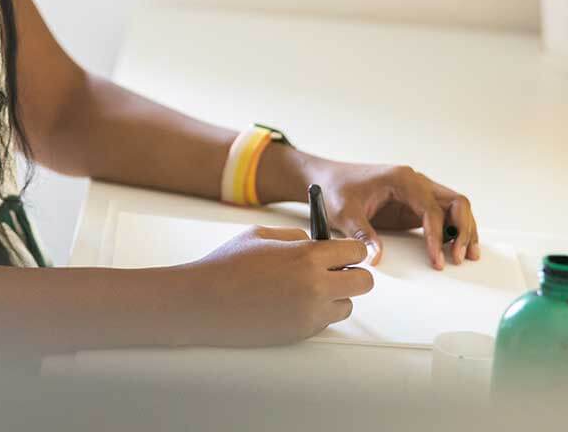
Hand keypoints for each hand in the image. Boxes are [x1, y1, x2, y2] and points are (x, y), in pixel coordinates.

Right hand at [174, 226, 372, 347]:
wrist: (203, 301)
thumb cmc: (227, 265)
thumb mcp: (261, 234)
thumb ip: (295, 237)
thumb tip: (318, 242)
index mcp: (307, 255)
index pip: (356, 251)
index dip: (352, 250)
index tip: (346, 252)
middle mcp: (315, 285)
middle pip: (364, 282)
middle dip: (353, 274)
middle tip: (336, 271)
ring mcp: (310, 313)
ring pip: (347, 305)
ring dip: (335, 296)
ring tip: (307, 289)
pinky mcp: (301, 333)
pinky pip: (325, 321)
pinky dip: (316, 312)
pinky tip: (291, 302)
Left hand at [310, 160, 479, 269]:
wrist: (326, 179)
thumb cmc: (336, 189)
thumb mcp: (345, 212)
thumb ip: (362, 234)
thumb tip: (377, 258)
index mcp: (402, 179)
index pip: (431, 208)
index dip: (436, 236)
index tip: (436, 259)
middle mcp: (415, 182)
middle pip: (456, 202)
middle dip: (463, 230)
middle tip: (459, 257)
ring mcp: (417, 193)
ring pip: (455, 207)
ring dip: (464, 230)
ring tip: (466, 256)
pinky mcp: (415, 206)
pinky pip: (443, 216)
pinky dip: (453, 230)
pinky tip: (455, 249)